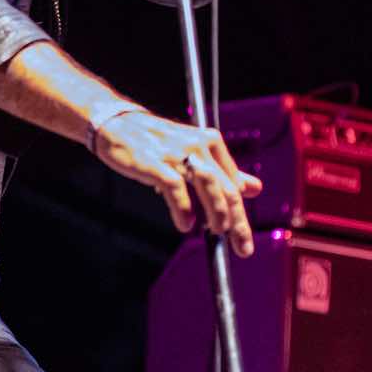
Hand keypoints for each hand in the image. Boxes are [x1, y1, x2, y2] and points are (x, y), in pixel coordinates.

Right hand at [91, 110, 261, 256]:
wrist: (116, 124)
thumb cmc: (155, 142)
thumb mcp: (193, 154)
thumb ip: (224, 171)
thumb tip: (255, 189)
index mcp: (211, 143)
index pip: (234, 184)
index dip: (241, 212)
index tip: (241, 235)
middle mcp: (198, 146)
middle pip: (227, 188)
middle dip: (238, 221)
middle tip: (243, 247)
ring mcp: (177, 153)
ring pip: (208, 186)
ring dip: (217, 213)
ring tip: (217, 232)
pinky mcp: (156, 162)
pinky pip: (176, 188)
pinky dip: (183, 209)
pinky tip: (185, 224)